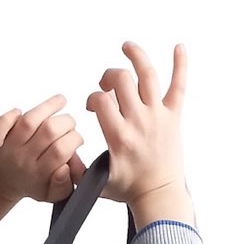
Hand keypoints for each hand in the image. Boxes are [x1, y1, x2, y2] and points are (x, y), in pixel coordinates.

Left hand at [0, 93, 86, 206]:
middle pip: (48, 132)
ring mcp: (7, 149)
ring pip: (29, 122)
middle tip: (69, 124)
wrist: (2, 184)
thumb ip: (65, 185)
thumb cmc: (31, 183)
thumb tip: (66, 169)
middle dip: (66, 121)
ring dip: (48, 107)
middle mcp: (23, 160)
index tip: (76, 138)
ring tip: (60, 101)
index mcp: (39, 174)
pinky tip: (21, 113)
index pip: (60, 151)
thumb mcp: (52, 193)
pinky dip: (9, 116)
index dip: (73, 139)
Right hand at [86, 43, 188, 206]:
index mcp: (119, 136)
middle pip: (122, 80)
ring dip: (136, 55)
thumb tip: (63, 157)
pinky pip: (179, 85)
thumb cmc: (130, 189)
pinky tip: (179, 47)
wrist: (159, 195)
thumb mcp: (97, 183)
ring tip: (127, 47)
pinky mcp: (173, 116)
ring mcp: (158, 116)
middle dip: (108, 77)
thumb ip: (78, 170)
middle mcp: (139, 121)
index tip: (93, 105)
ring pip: (147, 74)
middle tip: (106, 84)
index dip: (92, 98)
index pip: (101, 101)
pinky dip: (180, 64)